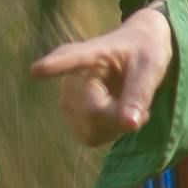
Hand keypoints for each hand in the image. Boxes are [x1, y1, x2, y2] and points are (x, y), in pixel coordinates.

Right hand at [29, 3, 174, 145]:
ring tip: (126, 101)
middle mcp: (71, 75)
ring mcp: (67, 97)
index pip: (71, 59)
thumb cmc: (144, 53)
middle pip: (93, 112)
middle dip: (120, 117)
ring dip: (116, 126)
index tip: (36, 70)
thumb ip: (140, 93)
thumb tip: (129, 125)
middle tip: (141, 102)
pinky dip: (110, 132)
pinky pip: (91, 137)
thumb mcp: (151, 67)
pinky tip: (115, 113)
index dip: (54, 66)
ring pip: (91, 130)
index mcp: (92, 52)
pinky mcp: (70, 115)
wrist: (136, 50)